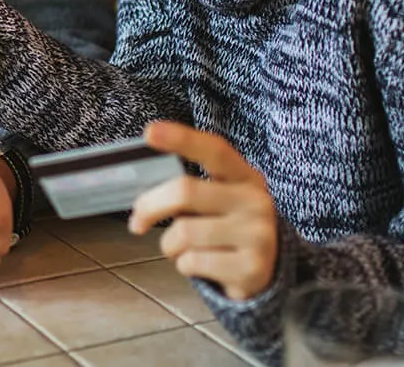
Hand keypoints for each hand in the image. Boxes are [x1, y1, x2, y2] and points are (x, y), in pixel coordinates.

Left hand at [129, 121, 277, 300]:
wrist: (267, 271)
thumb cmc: (227, 228)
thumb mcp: (219, 200)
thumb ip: (189, 190)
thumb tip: (143, 201)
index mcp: (244, 177)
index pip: (214, 150)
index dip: (182, 139)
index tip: (150, 132)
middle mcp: (255, 201)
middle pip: (185, 192)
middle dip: (150, 207)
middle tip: (137, 222)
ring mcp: (257, 235)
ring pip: (183, 232)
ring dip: (170, 245)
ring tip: (184, 249)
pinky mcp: (251, 268)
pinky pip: (192, 262)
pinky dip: (184, 265)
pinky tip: (201, 266)